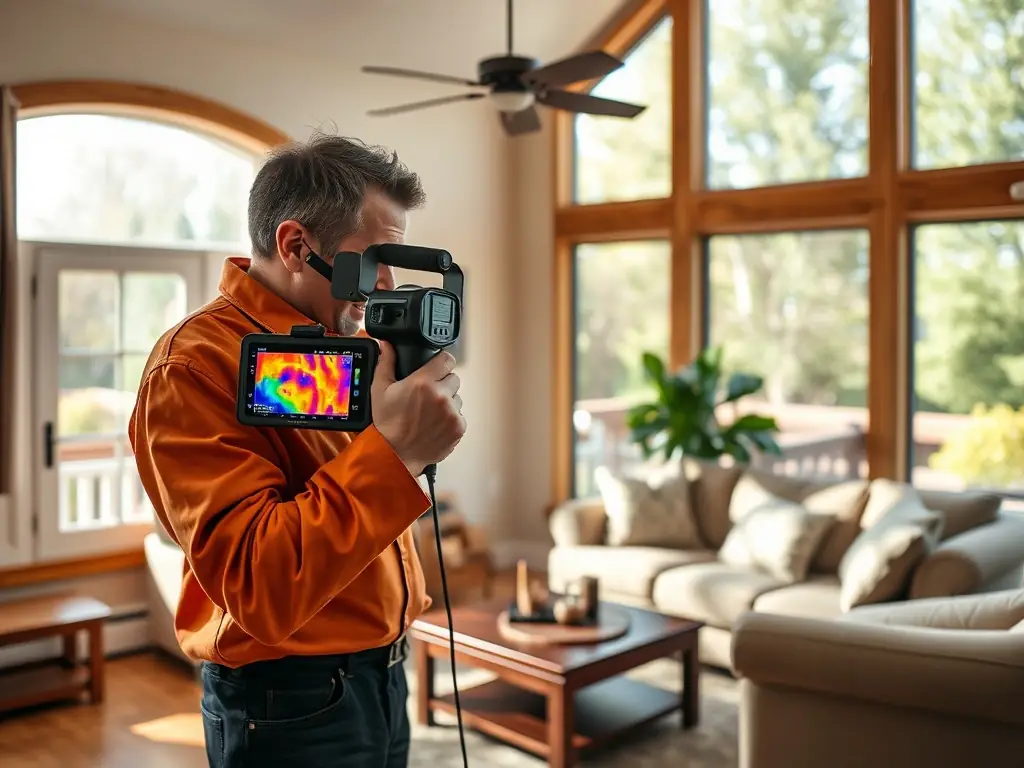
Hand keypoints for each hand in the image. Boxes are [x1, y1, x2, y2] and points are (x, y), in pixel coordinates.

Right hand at [372, 342, 465, 475]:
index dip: (441, 363)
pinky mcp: (458, 428)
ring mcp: (452, 413)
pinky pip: (460, 416)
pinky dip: (450, 419)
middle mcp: (441, 396)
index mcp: (423, 382)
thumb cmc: (387, 424)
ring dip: (447, 402)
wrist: (395, 454)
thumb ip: (386, 363)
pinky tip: (435, 424)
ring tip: (429, 413)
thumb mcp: (380, 390)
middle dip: (442, 384)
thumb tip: (387, 345)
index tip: (436, 368)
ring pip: (457, 398)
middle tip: (427, 395)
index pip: (447, 359)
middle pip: (453, 378)